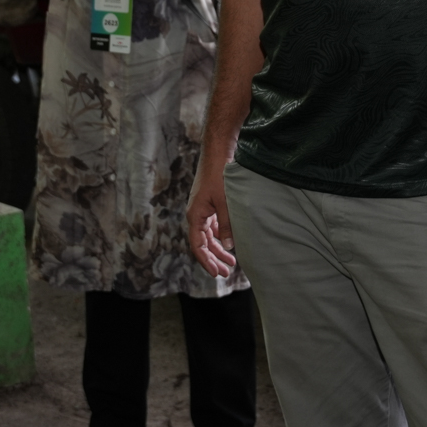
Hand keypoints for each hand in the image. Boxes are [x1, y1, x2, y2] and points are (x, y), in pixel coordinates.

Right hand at [187, 156, 237, 275]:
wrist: (218, 152)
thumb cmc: (219, 175)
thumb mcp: (225, 202)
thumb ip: (227, 225)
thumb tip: (229, 246)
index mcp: (195, 216)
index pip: (198, 246)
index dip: (206, 261)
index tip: (216, 273)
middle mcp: (196, 214)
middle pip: (203, 243)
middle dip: (214, 259)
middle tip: (226, 273)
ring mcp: (203, 209)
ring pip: (209, 235)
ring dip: (219, 248)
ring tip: (232, 262)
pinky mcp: (210, 203)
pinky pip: (213, 225)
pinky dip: (221, 235)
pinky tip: (230, 242)